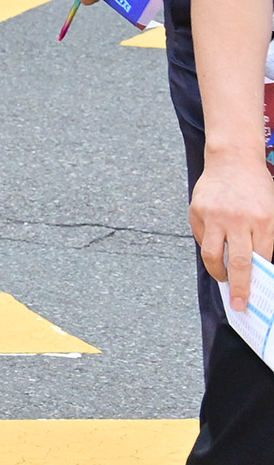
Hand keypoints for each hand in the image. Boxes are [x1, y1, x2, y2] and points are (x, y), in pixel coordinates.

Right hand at [195, 154, 273, 314]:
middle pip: (239, 263)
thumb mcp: (271, 210)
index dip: (259, 278)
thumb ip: (266, 236)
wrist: (233, 159)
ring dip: (218, 272)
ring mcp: (215, 216)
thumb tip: (260, 267)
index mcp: (264, 220)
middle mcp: (239, 220)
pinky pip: (202, 238)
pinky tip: (216, 241)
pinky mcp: (197, 212)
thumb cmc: (256, 187)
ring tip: (223, 278)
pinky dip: (209, 245)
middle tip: (239, 305)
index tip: (256, 294)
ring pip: (213, 255)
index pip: (262, 258)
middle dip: (240, 288)